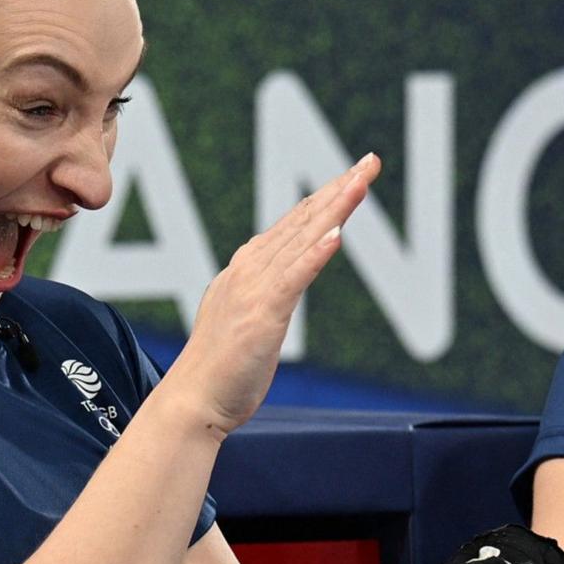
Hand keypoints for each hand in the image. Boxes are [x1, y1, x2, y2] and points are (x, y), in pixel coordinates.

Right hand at [161, 154, 377, 434]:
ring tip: (361, 181)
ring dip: (334, 207)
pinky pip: (294, 278)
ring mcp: (254, 290)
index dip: (325, 197)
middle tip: (370, 162)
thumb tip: (282, 282)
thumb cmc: (221, 370)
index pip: (293, 224)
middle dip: (338, 188)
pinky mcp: (262, 315)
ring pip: (302, 239)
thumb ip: (264, 294)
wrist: (193, 401)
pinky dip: (315, 253)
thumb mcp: (246, 320)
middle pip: (302, 220)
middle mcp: (249, 271)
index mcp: (245, 270)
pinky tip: (337, 233)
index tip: (353, 175)